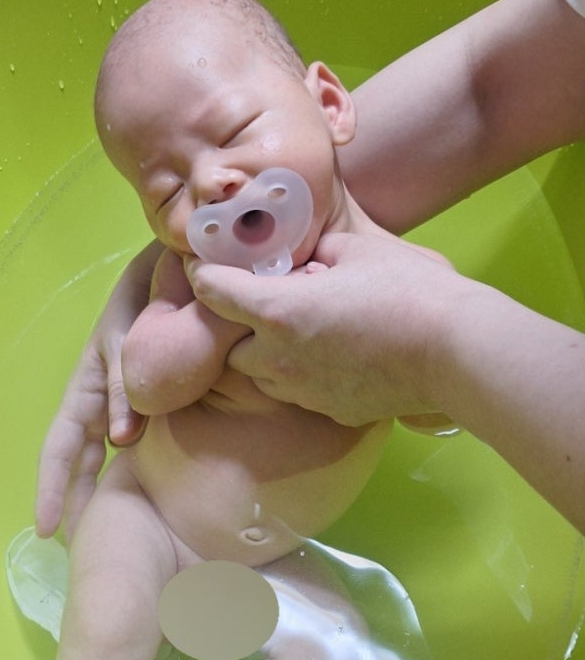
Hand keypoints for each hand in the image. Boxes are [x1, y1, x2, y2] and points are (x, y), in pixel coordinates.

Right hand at [34, 244, 159, 538]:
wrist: (178, 267)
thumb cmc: (144, 295)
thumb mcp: (127, 337)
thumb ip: (126, 382)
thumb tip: (119, 440)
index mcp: (87, 387)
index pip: (62, 447)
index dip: (52, 488)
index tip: (47, 531)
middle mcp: (103, 399)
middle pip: (82, 459)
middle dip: (76, 500)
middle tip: (78, 548)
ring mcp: (129, 399)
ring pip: (113, 452)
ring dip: (108, 487)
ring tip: (114, 530)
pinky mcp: (158, 395)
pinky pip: (147, 434)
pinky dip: (148, 463)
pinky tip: (161, 491)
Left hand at [187, 233, 457, 426]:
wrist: (456, 352)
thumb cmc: (410, 291)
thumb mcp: (360, 249)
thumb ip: (323, 248)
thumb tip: (316, 255)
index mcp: (276, 310)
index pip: (213, 291)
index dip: (203, 273)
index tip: (202, 264)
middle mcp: (279, 357)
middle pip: (232, 347)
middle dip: (241, 327)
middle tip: (268, 303)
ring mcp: (305, 391)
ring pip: (263, 376)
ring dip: (269, 355)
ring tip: (303, 332)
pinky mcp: (332, 411)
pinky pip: (301, 393)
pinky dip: (305, 376)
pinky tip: (335, 357)